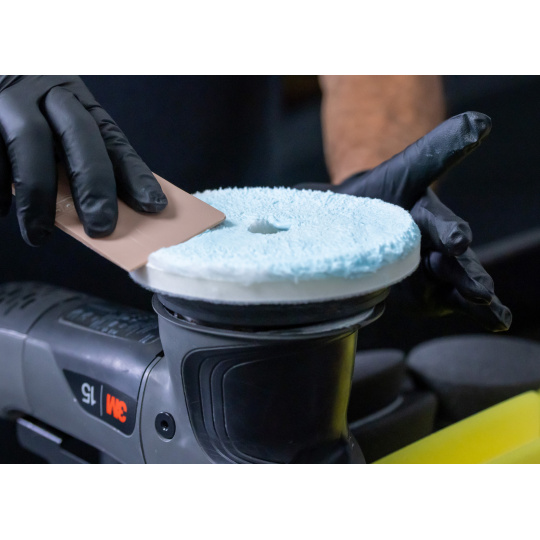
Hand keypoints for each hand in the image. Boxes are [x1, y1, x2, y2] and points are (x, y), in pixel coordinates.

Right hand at [0, 76, 167, 245]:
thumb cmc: (27, 113)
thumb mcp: (57, 124)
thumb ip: (77, 158)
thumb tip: (101, 210)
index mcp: (79, 101)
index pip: (114, 139)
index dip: (135, 174)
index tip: (153, 205)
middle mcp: (50, 95)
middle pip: (79, 135)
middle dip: (94, 184)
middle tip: (101, 228)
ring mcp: (13, 99)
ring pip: (30, 142)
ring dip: (38, 196)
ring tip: (39, 236)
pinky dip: (0, 186)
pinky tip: (4, 211)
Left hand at [297, 112, 511, 331]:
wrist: (364, 219)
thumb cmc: (384, 193)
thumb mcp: (405, 170)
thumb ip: (438, 149)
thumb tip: (480, 121)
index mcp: (428, 216)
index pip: (440, 224)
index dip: (448, 232)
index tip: (457, 240)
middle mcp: (439, 246)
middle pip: (454, 262)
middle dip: (465, 274)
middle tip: (479, 288)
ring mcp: (438, 271)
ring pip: (458, 284)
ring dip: (472, 294)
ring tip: (487, 304)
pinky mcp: (433, 293)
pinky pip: (453, 303)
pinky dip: (477, 312)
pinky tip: (498, 320)